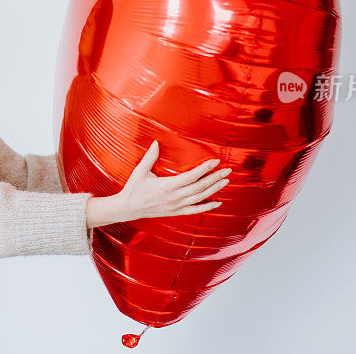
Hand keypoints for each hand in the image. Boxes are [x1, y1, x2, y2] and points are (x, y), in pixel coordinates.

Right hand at [85, 140, 230, 227]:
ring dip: (214, 190)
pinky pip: (195, 210)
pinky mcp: (176, 212)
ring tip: (225, 181)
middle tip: (227, 171)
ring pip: (200, 198)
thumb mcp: (140, 171)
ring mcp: (177, 206)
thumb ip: (150, 156)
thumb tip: (156, 142)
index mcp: (167, 186)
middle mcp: (175, 197)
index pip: (191, 177)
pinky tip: (218, 202)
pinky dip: (208, 207)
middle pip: (200, 187)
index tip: (215, 161)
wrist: (128, 208)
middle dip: (215, 178)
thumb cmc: (134, 188)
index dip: (205, 169)